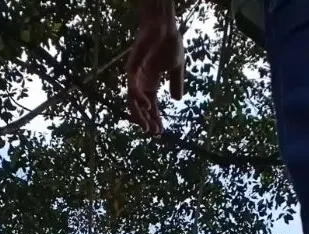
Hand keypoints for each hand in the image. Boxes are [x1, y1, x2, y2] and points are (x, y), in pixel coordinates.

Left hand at [127, 1, 184, 134]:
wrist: (165, 26)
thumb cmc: (170, 43)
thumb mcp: (177, 67)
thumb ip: (176, 83)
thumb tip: (177, 99)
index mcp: (151, 84)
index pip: (151, 107)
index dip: (155, 119)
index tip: (160, 132)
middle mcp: (141, 82)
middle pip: (141, 107)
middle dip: (147, 121)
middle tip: (153, 132)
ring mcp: (135, 76)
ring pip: (133, 101)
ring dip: (139, 114)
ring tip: (146, 126)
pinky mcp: (132, 67)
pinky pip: (132, 86)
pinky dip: (138, 97)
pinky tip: (147, 105)